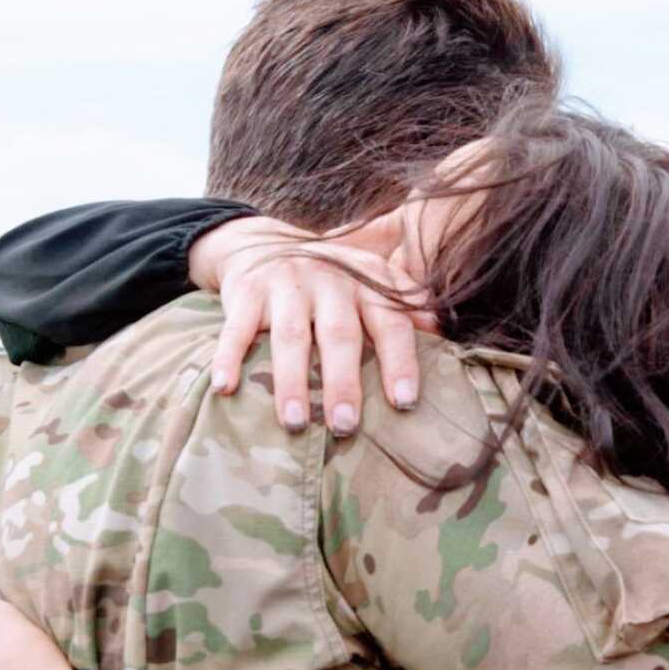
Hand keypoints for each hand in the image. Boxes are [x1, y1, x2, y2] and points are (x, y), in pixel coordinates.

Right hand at [188, 213, 435, 435]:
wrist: (261, 241)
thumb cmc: (328, 279)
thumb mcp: (369, 280)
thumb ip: (404, 304)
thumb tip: (443, 330)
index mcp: (364, 283)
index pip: (389, 322)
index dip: (399, 361)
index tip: (404, 403)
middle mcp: (328, 280)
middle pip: (338, 335)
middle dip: (342, 382)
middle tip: (346, 427)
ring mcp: (285, 284)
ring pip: (290, 337)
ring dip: (291, 382)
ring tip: (296, 424)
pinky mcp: (246, 292)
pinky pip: (236, 328)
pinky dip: (228, 357)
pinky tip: (225, 388)